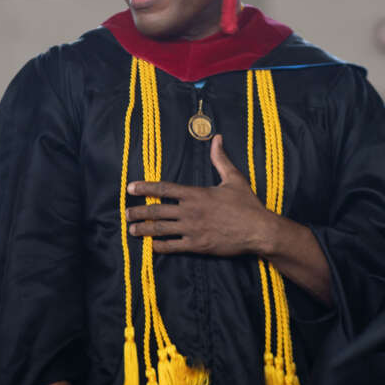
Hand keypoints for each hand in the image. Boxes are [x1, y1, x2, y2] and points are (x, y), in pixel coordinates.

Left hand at [127, 134, 276, 256]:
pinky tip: (151, 246)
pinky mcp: (197, 245)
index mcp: (196, 194)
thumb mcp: (234, 178)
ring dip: (143, 230)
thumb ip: (220, 159)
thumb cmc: (247, 204)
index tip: (131, 188)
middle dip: (138, 211)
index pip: (164, 189)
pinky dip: (159, 246)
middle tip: (125, 212)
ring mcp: (192, 229)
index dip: (145, 188)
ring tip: (131, 230)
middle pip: (156, 211)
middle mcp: (190, 211)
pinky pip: (173, 246)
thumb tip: (217, 138)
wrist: (259, 230)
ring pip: (160, 230)